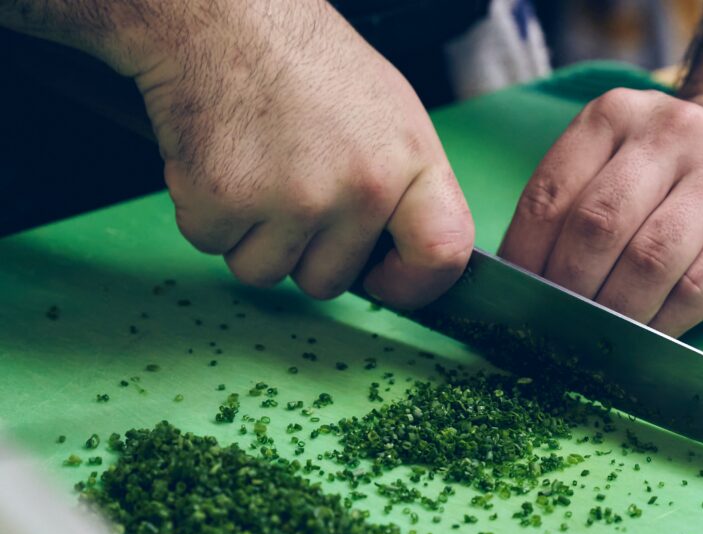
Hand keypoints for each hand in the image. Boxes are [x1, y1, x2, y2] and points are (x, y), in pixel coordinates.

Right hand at [127, 0, 472, 307]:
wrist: (222, 15)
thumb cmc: (303, 63)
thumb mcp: (389, 116)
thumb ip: (404, 190)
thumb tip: (402, 258)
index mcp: (411, 162)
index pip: (443, 254)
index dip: (414, 285)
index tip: (385, 280)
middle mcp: (362, 186)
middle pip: (329, 282)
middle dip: (301, 251)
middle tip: (288, 185)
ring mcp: (294, 198)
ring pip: (265, 273)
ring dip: (249, 235)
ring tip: (255, 166)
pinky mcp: (226, 199)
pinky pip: (212, 245)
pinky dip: (206, 213)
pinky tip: (221, 159)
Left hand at [499, 88, 702, 335]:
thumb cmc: (670, 176)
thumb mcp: (615, 162)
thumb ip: (570, 206)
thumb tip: (516, 284)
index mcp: (615, 116)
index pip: (551, 195)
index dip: (525, 257)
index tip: (515, 299)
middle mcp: (672, 134)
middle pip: (599, 225)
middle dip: (568, 288)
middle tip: (554, 325)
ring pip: (649, 259)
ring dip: (614, 312)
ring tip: (596, 337)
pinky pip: (696, 289)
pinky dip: (660, 324)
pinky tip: (643, 339)